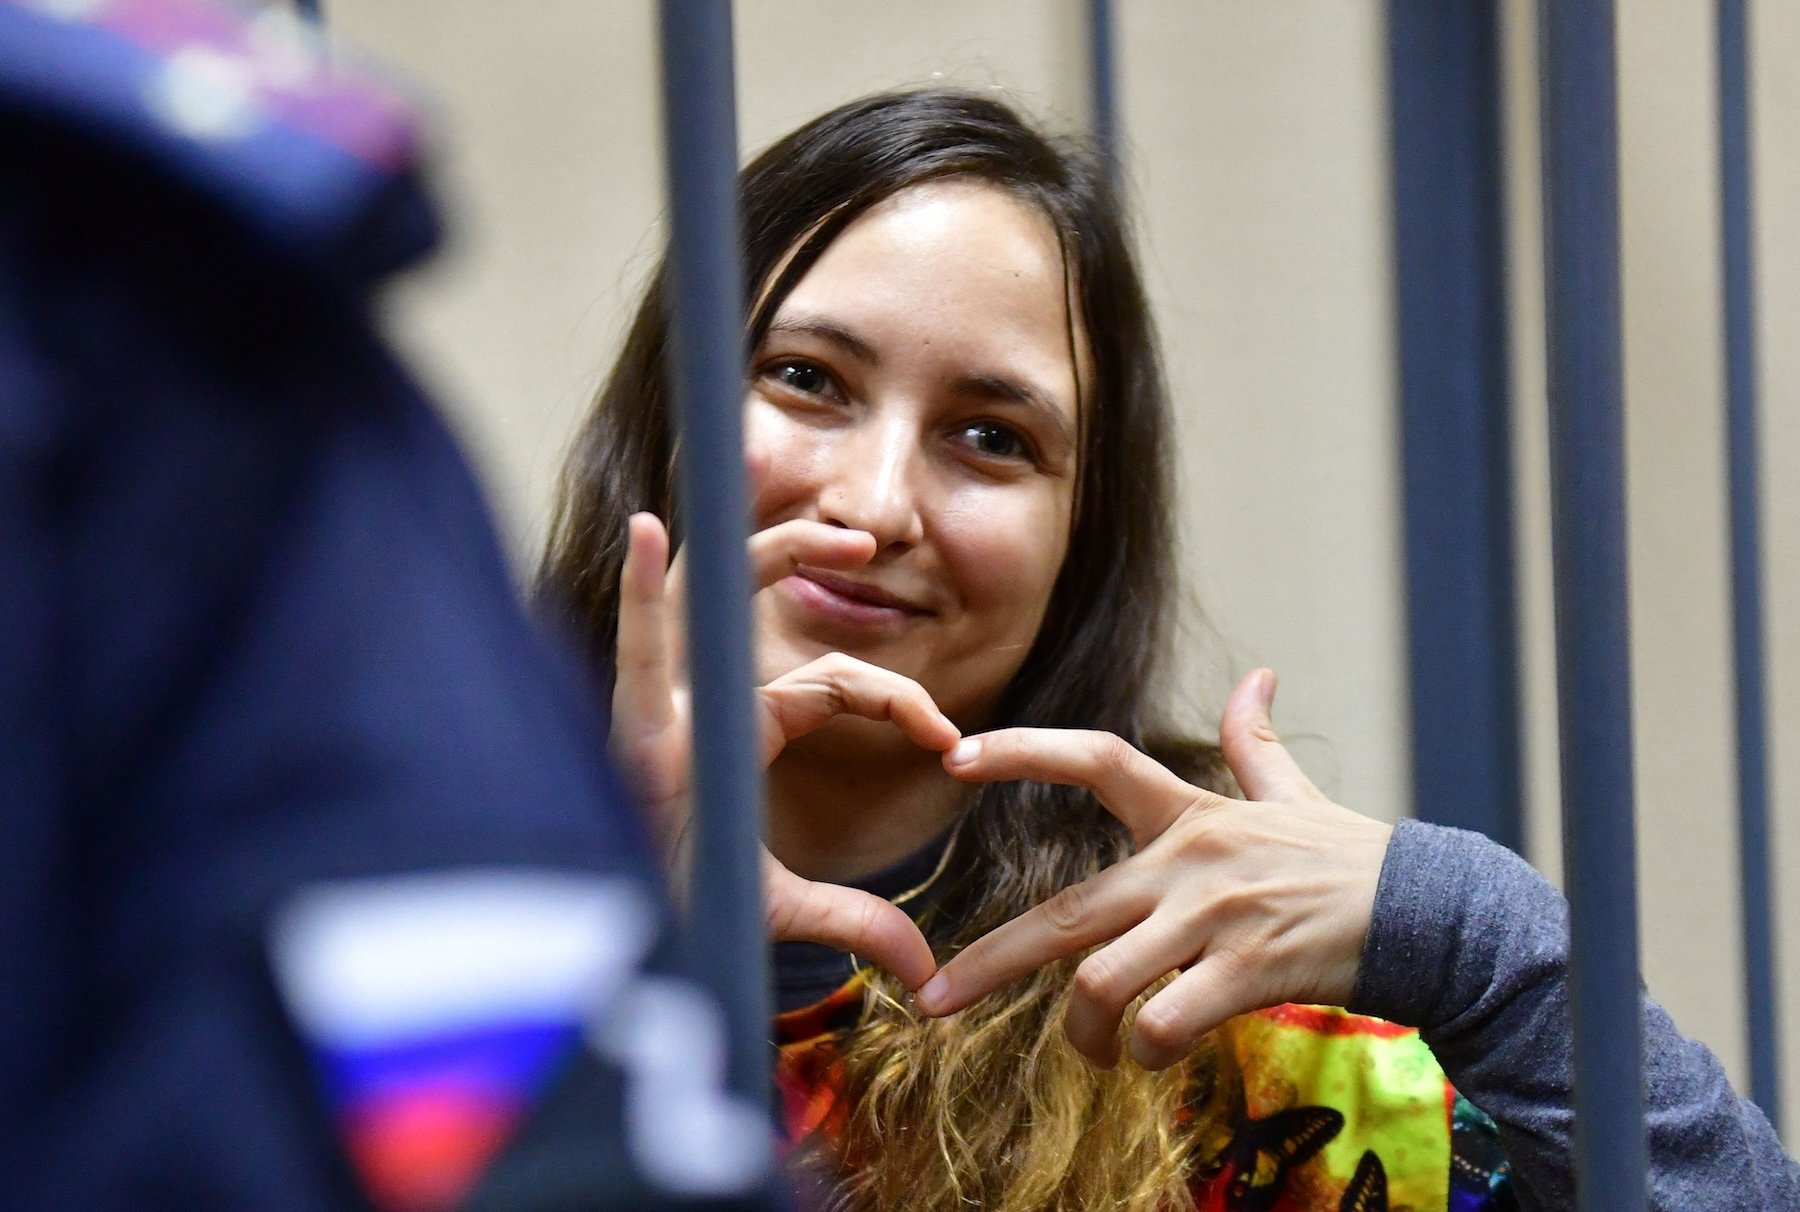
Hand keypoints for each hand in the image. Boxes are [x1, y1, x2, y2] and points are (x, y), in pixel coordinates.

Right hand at [610, 512, 956, 989]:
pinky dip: (641, 592)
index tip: (952, 743)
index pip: (835, 682)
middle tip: (874, 540)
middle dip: (807, 551)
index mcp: (745, 726)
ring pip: (706, 597)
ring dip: (756, 548)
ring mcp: (664, 706)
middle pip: (757, 600)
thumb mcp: (790, 907)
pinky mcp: (633, 732)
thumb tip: (927, 973)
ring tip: (809, 520)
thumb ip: (860, 922)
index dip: (898, 701)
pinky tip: (647, 534)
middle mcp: (702, 698)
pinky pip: (637, 648)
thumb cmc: (690, 912)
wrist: (635, 955)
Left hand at [914, 669, 1391, 1069]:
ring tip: (1100, 1053)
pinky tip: (1153, 1059)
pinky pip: (1162, 1022)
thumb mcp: (1296, 796)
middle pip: (1066, 914)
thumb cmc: (1352, 860)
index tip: (954, 758)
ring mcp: (1217, 918)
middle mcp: (1191, 862)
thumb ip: (1257, 743)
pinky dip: (1145, 1052)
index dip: (1022, 753)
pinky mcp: (1248, 971)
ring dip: (1087, 1033)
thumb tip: (1257, 676)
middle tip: (934, 998)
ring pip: (1103, 982)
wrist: (1434, 914)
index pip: (1095, 759)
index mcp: (1191, 815)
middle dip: (990, 960)